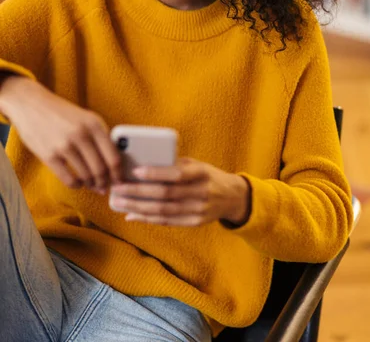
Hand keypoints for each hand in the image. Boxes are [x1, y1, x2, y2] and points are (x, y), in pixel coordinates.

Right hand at [1, 76, 121, 191]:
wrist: (32, 105)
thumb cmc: (63, 114)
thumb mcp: (87, 118)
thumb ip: (101, 136)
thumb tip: (113, 164)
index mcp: (95, 124)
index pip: (113, 157)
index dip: (118, 174)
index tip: (119, 181)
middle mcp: (81, 134)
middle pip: (101, 170)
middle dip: (104, 182)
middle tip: (104, 186)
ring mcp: (64, 146)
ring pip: (86, 176)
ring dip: (91, 184)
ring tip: (92, 184)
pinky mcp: (49, 156)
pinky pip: (69, 180)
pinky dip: (76, 185)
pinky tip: (78, 182)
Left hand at [109, 157, 250, 226]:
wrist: (232, 197)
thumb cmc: (208, 176)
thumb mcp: (197, 164)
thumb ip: (175, 164)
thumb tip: (145, 164)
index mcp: (201, 173)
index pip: (176, 175)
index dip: (155, 174)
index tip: (135, 171)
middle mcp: (200, 193)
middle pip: (165, 195)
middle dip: (138, 192)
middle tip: (118, 188)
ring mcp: (198, 210)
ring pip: (162, 211)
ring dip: (137, 208)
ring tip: (119, 203)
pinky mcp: (194, 223)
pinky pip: (167, 221)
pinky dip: (147, 219)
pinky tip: (131, 215)